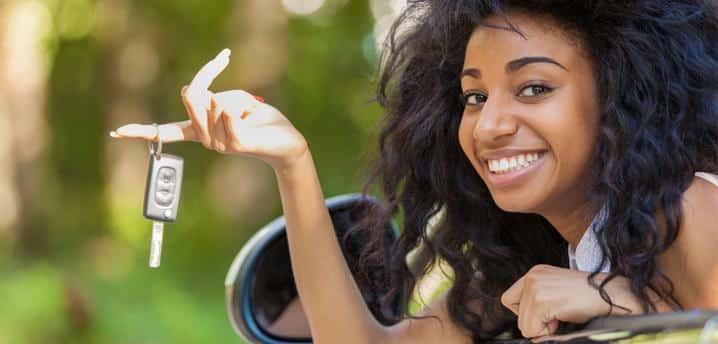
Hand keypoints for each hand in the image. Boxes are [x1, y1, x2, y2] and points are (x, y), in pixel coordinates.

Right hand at [110, 49, 308, 171]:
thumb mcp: (234, 100)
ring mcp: (219, 144)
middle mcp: (206, 139)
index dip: (141, 131)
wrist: (287, 141)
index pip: (166, 131)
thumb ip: (215, 98)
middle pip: (190, 96)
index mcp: (201, 130)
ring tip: (250, 110)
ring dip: (235, 96)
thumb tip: (209, 100)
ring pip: (213, 101)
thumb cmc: (260, 119)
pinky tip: (249, 113)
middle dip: (207, 74)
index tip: (117, 133)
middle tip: (223, 58)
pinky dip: (239, 106)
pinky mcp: (236, 143)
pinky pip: (227, 113)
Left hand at [500, 264, 640, 337]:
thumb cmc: (588, 295)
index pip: (510, 299)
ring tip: (560, 316)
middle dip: (535, 321)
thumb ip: (537, 299)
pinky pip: (532, 329)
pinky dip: (547, 332)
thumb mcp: (555, 290)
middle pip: (515, 314)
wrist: (610, 295)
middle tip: (556, 315)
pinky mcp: (541, 300)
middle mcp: (532, 276)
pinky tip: (561, 319)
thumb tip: (526, 324)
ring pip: (524, 324)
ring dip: (543, 327)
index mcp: (535, 272)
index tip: (545, 313)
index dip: (526, 312)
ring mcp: (536, 287)